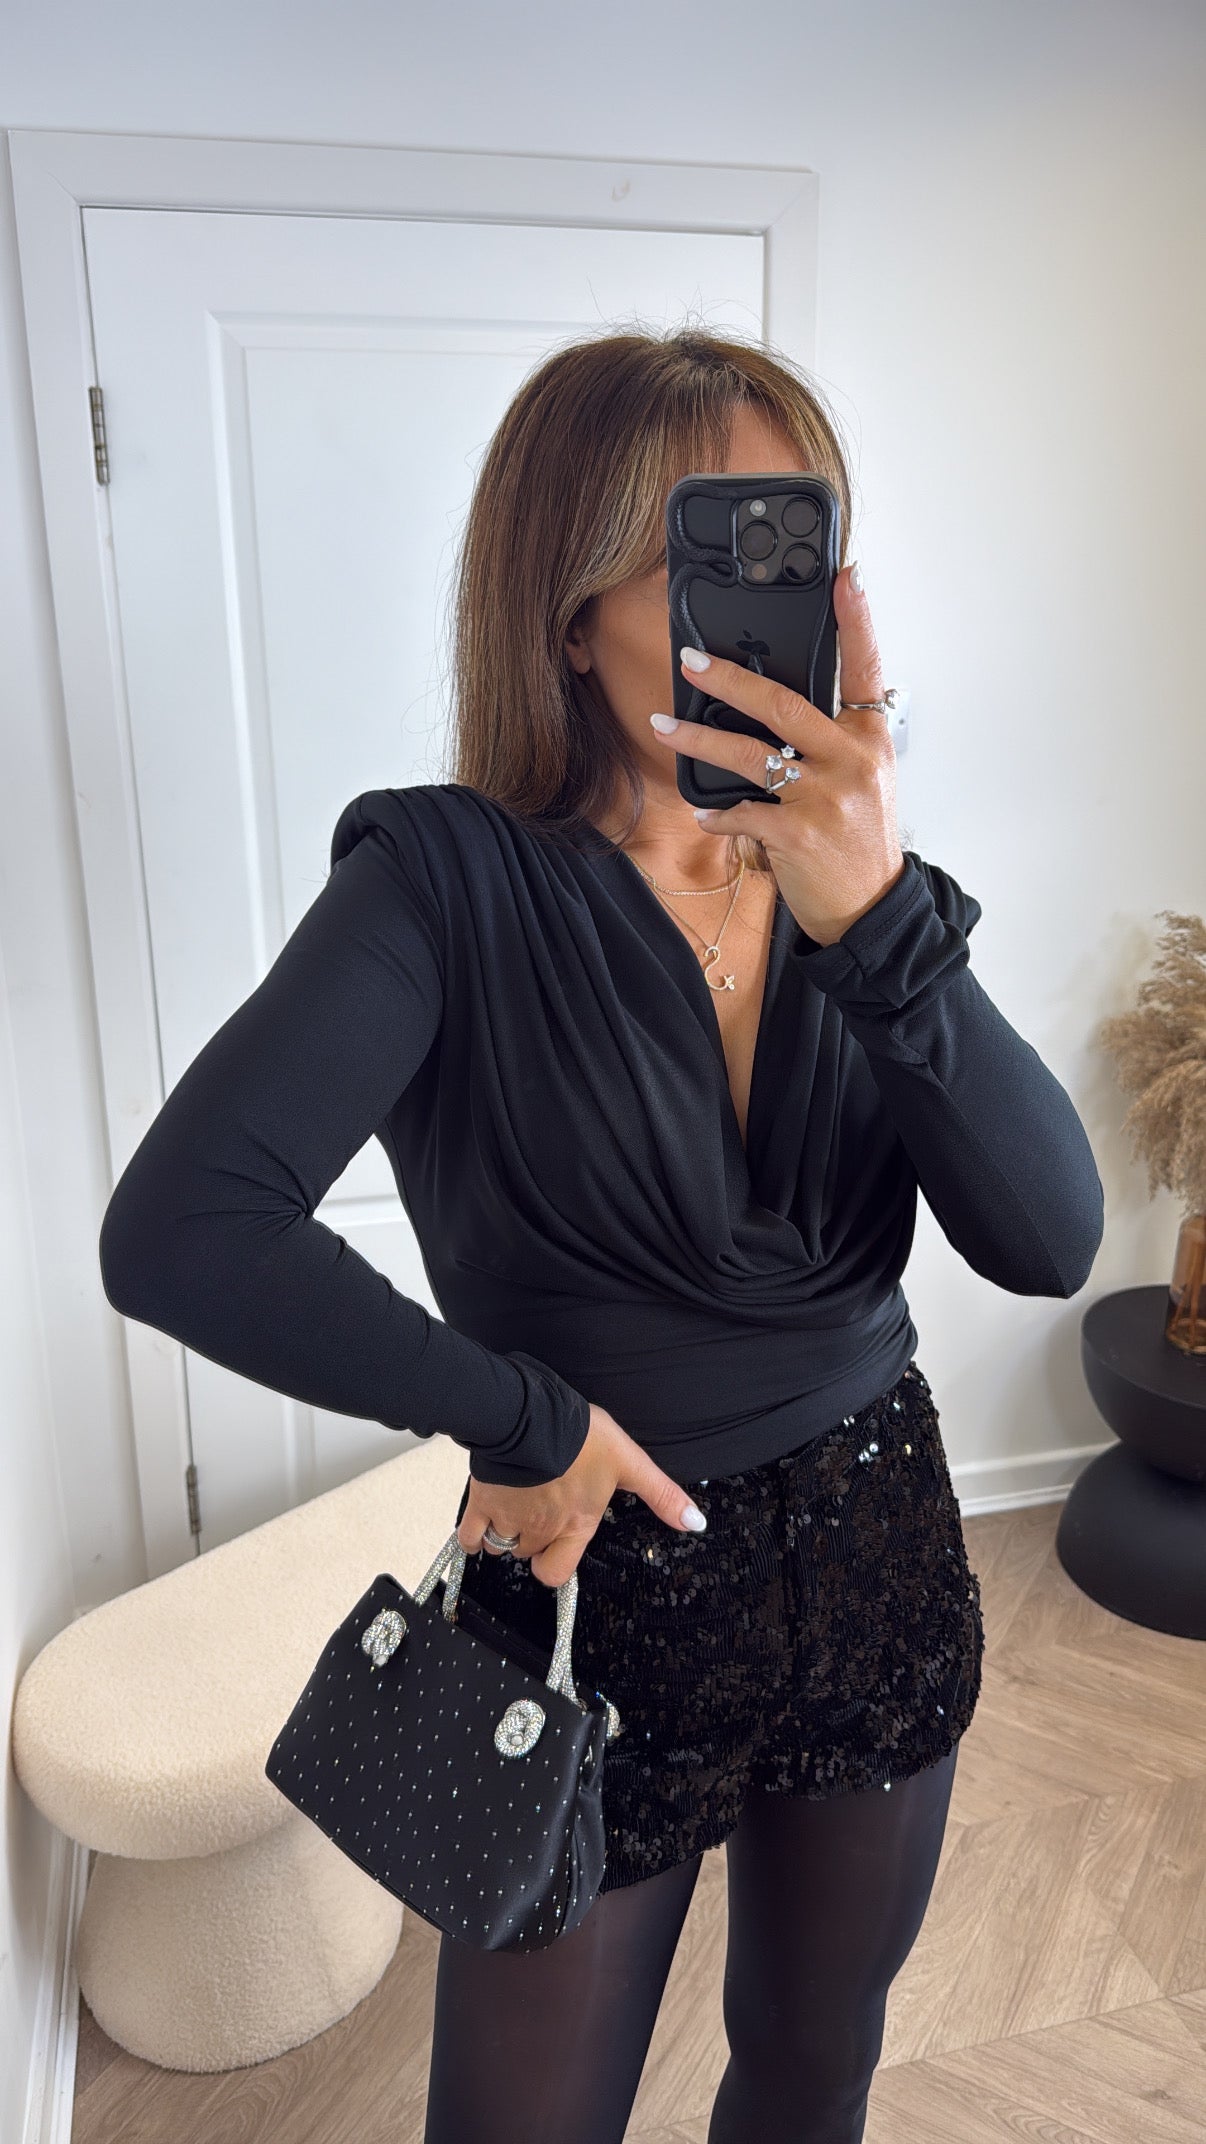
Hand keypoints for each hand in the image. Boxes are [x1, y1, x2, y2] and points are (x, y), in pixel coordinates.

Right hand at [456, 1404, 706, 1589]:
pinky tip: (481, 1524)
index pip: (559, 1574)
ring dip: (508, 1534)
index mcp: (577, 1525)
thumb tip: (695, 1523)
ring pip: (504, 1546)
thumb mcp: (630, 1463)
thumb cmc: (581, 1439)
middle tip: (541, 1512)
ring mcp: (510, 1519)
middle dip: (535, 1540)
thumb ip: (661, 1495)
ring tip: (516, 1509)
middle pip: (531, 1555)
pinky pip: (470, 1537)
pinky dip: (474, 1537)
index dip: (556, 1564)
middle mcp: (542, 1530)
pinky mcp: (483, 1504)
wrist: (531, 1418)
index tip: (556, 1550)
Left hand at [649, 562, 906, 947]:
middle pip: (784, 703)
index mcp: (870, 737)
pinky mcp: (799, 833)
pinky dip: (717, 810)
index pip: (865, 666)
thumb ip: (832, 739)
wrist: (872, 908)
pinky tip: (704, 810)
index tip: (846, 576)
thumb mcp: (864, 779)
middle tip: (691, 659)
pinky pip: (742, 810)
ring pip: (750, 753)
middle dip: (729, 678)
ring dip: (700, 737)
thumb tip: (776, 707)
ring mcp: (826, 796)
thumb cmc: (860, 840)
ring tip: (664, 725)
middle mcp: (851, 759)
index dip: (857, 619)